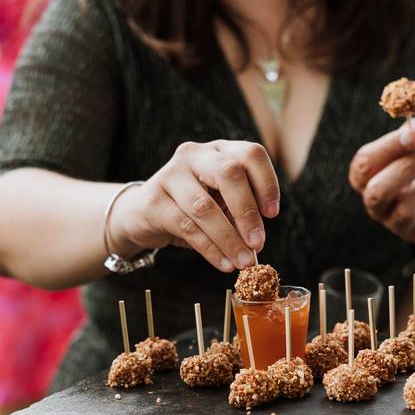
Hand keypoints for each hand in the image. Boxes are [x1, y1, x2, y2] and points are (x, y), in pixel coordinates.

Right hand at [109, 140, 280, 272]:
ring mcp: (170, 175)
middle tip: (258, 242)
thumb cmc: (190, 208)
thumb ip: (240, 216)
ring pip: (205, 207)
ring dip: (228, 239)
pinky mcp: (153, 200)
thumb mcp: (221, 205)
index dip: (266, 183)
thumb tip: (257, 244)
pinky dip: (210, 249)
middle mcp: (194, 155)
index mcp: (219, 151)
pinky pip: (186, 227)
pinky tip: (223, 263)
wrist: (142, 214)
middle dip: (247, 211)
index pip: (251, 154)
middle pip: (229, 173)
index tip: (273, 214)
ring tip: (242, 262)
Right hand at [350, 119, 414, 245]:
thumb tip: (411, 135)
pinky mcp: (407, 231)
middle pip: (367, 182)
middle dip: (401, 164)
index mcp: (372, 173)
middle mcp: (374, 196)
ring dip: (408, 176)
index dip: (387, 147)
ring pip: (380, 197)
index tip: (414, 136)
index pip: (364, 162)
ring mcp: (388, 216)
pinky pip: (405, 213)